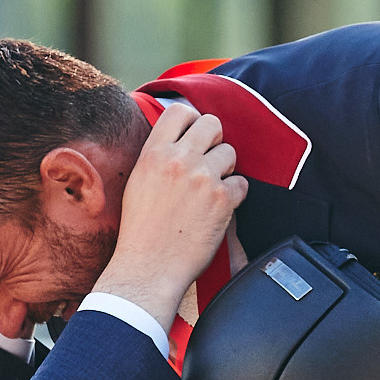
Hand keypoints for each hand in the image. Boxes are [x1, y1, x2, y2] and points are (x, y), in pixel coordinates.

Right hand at [92, 101, 247, 331]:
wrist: (149, 268)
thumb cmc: (140, 232)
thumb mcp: (138, 183)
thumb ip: (157, 157)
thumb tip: (178, 140)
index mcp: (153, 153)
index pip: (180, 111)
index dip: (192, 121)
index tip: (194, 137)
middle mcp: (179, 160)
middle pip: (212, 123)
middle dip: (214, 140)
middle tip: (208, 161)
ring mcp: (203, 178)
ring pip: (230, 152)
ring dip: (225, 170)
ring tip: (209, 191)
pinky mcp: (222, 200)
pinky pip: (242, 184)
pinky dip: (234, 196)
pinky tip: (218, 210)